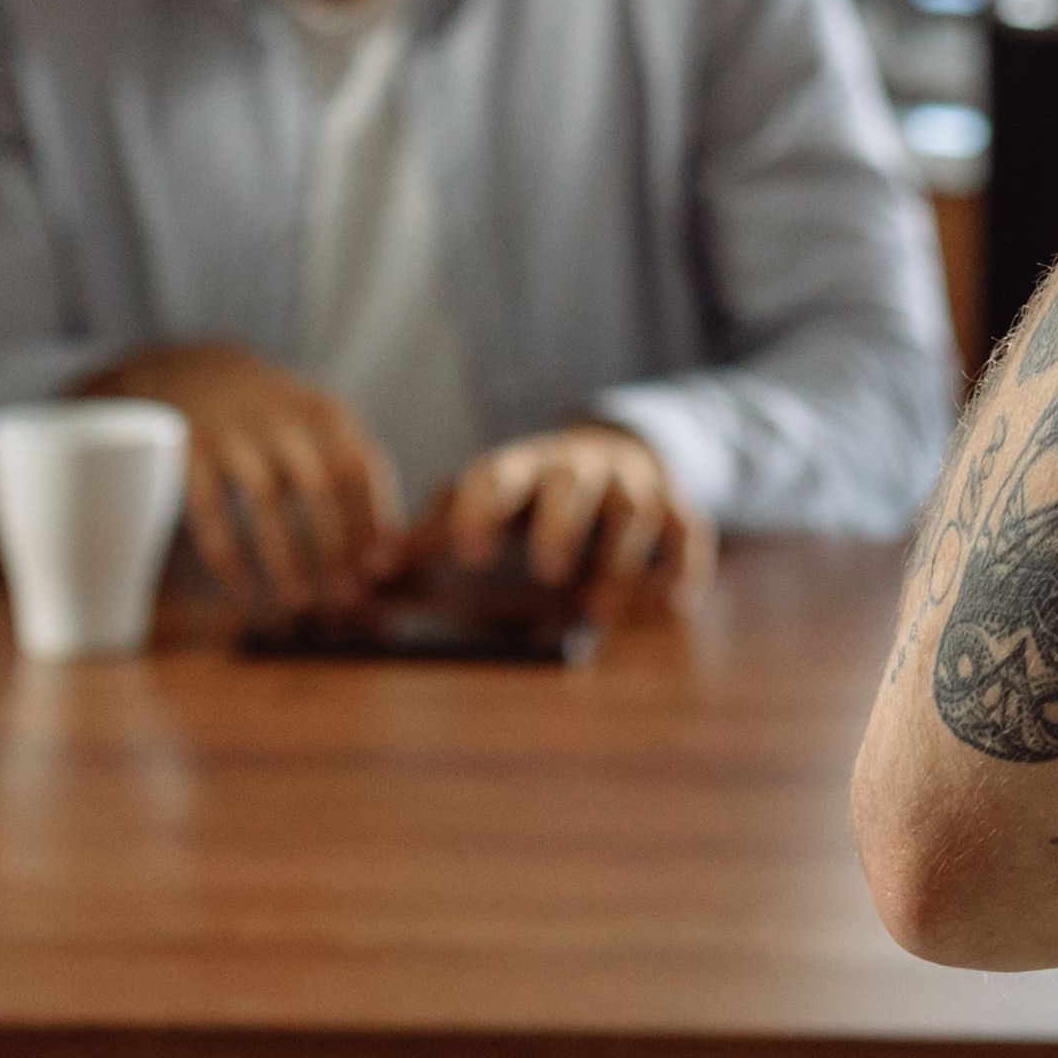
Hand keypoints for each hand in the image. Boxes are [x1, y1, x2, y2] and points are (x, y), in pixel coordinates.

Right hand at [110, 342, 397, 612]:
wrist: (196, 369)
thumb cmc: (277, 417)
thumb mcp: (322, 425)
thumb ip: (357, 475)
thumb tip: (392, 554)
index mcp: (327, 412)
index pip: (361, 470)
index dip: (372, 524)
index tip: (379, 574)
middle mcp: (284, 416)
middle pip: (321, 486)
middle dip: (336, 548)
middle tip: (345, 600)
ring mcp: (235, 430)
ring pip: (267, 500)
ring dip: (286, 558)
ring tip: (300, 604)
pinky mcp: (191, 450)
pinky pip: (211, 512)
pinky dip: (229, 559)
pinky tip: (243, 595)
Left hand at [408, 423, 707, 614]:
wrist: (615, 446)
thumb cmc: (532, 489)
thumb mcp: (486, 498)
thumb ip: (434, 531)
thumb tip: (368, 571)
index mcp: (523, 466)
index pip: (497, 476)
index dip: (480, 511)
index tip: (468, 555)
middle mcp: (580, 467)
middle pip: (572, 485)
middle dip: (561, 525)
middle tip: (548, 572)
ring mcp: (632, 483)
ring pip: (635, 509)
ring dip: (620, 560)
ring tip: (597, 611)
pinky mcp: (675, 505)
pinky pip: (689, 530)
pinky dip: (685, 567)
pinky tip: (673, 607)